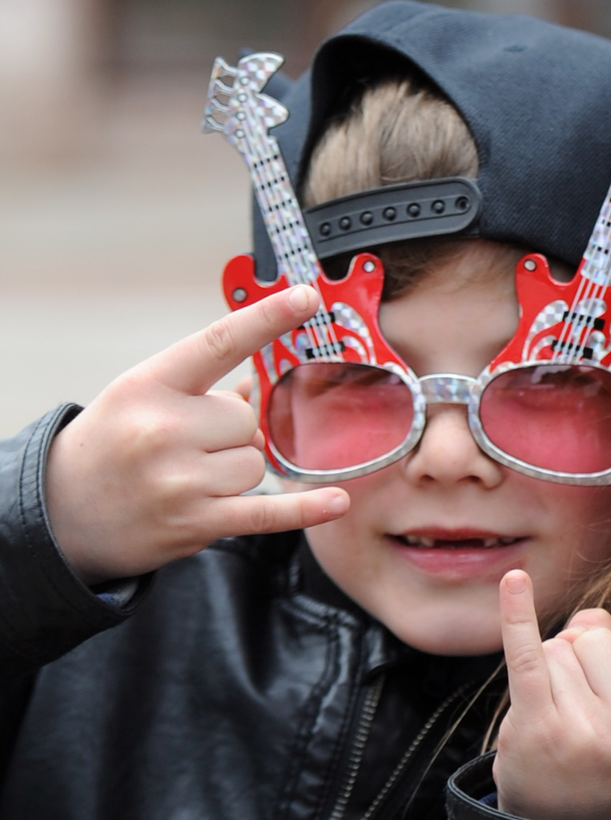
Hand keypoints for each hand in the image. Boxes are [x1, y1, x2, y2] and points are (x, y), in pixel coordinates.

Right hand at [45, 287, 350, 584]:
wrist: (65, 511)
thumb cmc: (112, 445)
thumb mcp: (140, 399)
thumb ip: (200, 389)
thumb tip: (258, 385)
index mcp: (149, 385)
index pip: (218, 343)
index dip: (266, 319)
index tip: (305, 297)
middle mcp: (163, 429)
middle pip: (246, 419)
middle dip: (233, 433)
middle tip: (193, 446)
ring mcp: (180, 479)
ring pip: (256, 463)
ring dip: (238, 472)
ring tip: (194, 477)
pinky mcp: (197, 522)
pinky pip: (267, 512)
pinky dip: (304, 510)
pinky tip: (335, 501)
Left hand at [493, 521, 610, 819]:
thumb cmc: (604, 761)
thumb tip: (585, 619)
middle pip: (596, 631)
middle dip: (580, 653)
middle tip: (581, 708)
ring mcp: (588, 728)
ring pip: (559, 644)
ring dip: (548, 669)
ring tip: (557, 718)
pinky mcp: (540, 727)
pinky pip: (527, 654)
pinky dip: (516, 616)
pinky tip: (514, 582)